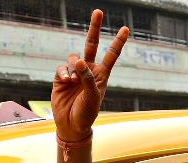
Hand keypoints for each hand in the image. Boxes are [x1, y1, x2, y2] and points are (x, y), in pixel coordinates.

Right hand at [53, 10, 128, 141]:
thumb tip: (80, 60)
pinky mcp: (61, 78)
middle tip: (98, 12)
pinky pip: (62, 68)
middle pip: (91, 45)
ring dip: (74, 66)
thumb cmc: (87, 113)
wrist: (71, 125)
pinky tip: (66, 81)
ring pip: (74, 57)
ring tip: (73, 81)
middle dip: (94, 28)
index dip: (118, 42)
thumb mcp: (92, 97)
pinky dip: (64, 73)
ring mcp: (75, 73)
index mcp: (101, 75)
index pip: (111, 55)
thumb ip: (88, 78)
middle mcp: (89, 71)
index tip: (126, 29)